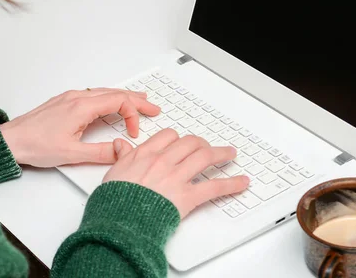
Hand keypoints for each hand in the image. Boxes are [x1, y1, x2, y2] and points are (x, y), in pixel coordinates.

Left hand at [0, 88, 159, 166]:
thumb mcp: (71, 154)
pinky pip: (93, 94)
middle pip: (115, 92)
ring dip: (124, 96)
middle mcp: (77, 97)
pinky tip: (111, 103)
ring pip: (104, 92)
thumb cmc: (35, 145)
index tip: (133, 132)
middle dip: (137, 100)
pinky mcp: (64, 102)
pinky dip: (109, 97)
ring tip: (140, 100)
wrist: (11, 140)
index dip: (132, 115)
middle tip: (154, 107)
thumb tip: (120, 152)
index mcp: (81, 106)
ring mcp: (70, 98)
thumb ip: (100, 153)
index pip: (118, 101)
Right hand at [103, 129, 249, 217]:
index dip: (178, 139)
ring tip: (229, 154)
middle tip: (208, 147)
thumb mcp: (114, 172)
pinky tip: (242, 182)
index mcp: (146, 154)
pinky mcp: (188, 196)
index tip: (182, 142)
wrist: (121, 219)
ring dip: (221, 154)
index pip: (169, 136)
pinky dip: (231, 184)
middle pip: (190, 143)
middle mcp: (164, 161)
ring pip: (205, 157)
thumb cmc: (115, 199)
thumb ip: (122, 156)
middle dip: (202, 143)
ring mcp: (177, 177)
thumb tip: (121, 144)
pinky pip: (214, 186)